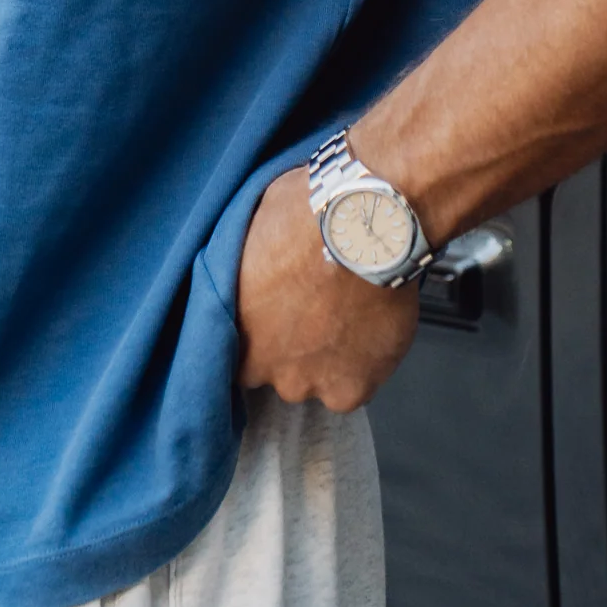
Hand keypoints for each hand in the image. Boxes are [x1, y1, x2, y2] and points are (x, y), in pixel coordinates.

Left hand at [234, 167, 419, 409]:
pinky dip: (364, 367)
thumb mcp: (250, 230)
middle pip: (279, 374)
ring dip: (329, 361)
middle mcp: (267, 368)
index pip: (238, 357)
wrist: (364, 230)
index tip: (276, 319)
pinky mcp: (353, 388)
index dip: (261, 337)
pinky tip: (371, 333)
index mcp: (235, 332)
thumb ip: (246, 268)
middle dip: (294, 350)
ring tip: (348, 321)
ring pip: (317, 383)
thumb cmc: (304, 218)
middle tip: (317, 313)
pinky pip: (355, 388)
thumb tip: (250, 265)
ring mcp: (312, 382)